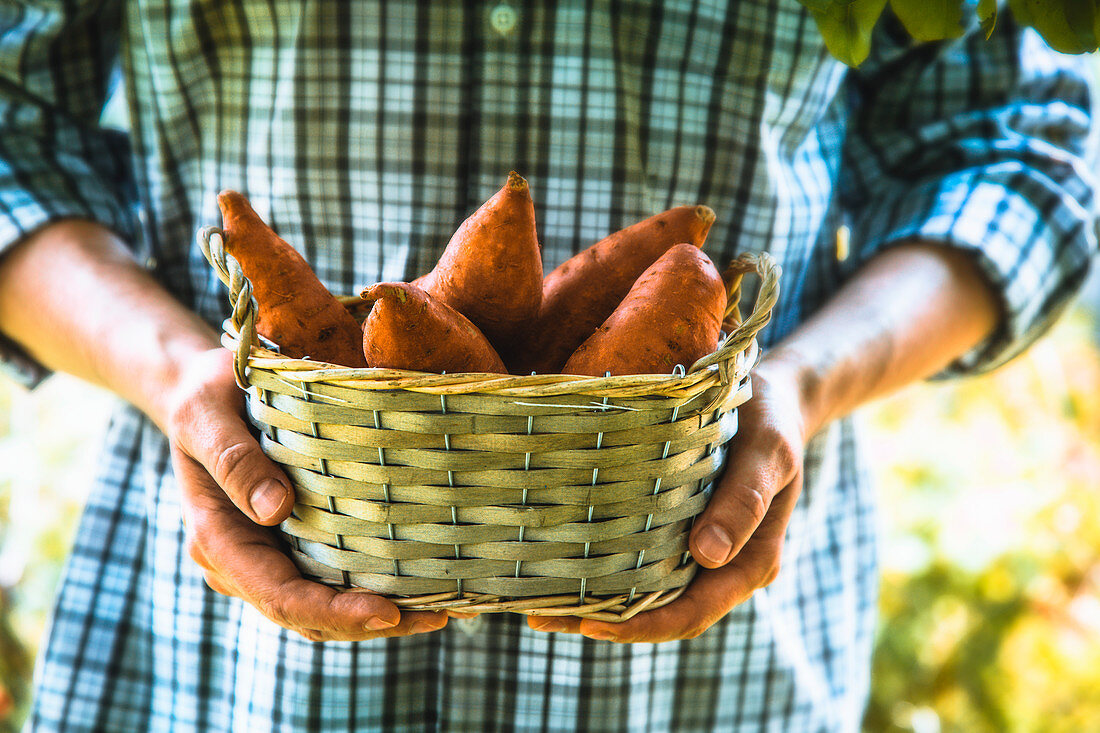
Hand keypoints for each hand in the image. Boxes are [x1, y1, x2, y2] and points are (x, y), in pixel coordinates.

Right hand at [165, 348, 448, 641]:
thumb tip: (276, 510)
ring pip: (324, 608)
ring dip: (382, 615)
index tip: (388, 612)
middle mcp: (242, 562)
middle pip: (309, 616)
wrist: (203, 389)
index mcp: (217, 539)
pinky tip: (424, 584)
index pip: (279, 596)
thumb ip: (233, 460)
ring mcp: (268, 557)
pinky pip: (332, 578)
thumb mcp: (205, 413)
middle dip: (372, 624)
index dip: (333, 613)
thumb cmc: (205, 394)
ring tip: (444, 610)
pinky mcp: (294, 543)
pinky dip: (375, 587)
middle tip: (439, 617)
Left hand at [526, 358, 806, 641]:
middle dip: (603, 622)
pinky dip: (601, 562)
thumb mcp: (767, 452)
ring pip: (643, 588)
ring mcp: (695, 546)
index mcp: (750, 562)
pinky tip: (559, 557)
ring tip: (534, 600)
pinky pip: (637, 553)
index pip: (692, 613)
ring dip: (593, 599)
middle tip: (540, 615)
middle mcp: (720, 564)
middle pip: (659, 610)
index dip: (642, 627)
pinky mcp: (673, 523)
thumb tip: (708, 554)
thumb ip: (745, 500)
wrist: (771, 394)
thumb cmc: (770, 419)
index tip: (592, 627)